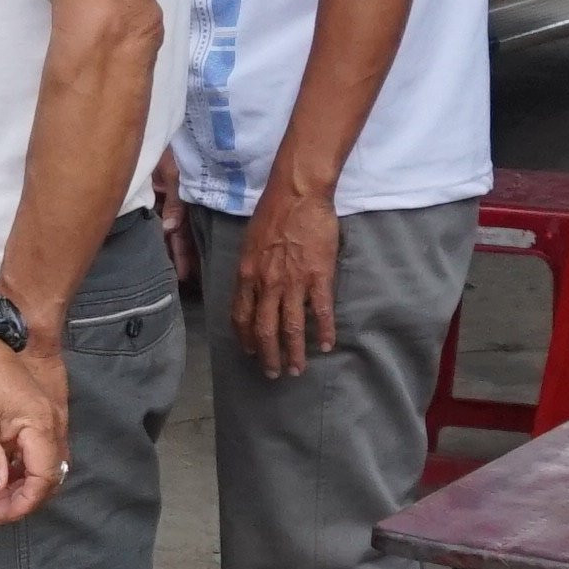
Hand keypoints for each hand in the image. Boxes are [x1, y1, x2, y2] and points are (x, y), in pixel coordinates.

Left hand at [0, 336, 63, 525]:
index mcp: (39, 426)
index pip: (44, 478)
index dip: (21, 503)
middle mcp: (50, 427)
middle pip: (47, 479)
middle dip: (17, 500)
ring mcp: (46, 425)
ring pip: (39, 469)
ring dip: (15, 488)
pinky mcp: (35, 423)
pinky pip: (32, 456)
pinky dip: (14, 472)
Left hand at [231, 183, 341, 380]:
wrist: (297, 194)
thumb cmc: (272, 213)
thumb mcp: (250, 244)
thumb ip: (251, 270)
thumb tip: (253, 289)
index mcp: (247, 275)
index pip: (241, 317)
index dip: (245, 339)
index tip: (251, 353)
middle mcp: (266, 284)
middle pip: (264, 330)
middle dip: (268, 356)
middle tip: (274, 374)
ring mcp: (292, 282)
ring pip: (291, 327)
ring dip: (294, 352)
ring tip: (297, 369)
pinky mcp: (318, 276)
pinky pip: (321, 311)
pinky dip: (324, 331)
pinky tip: (327, 344)